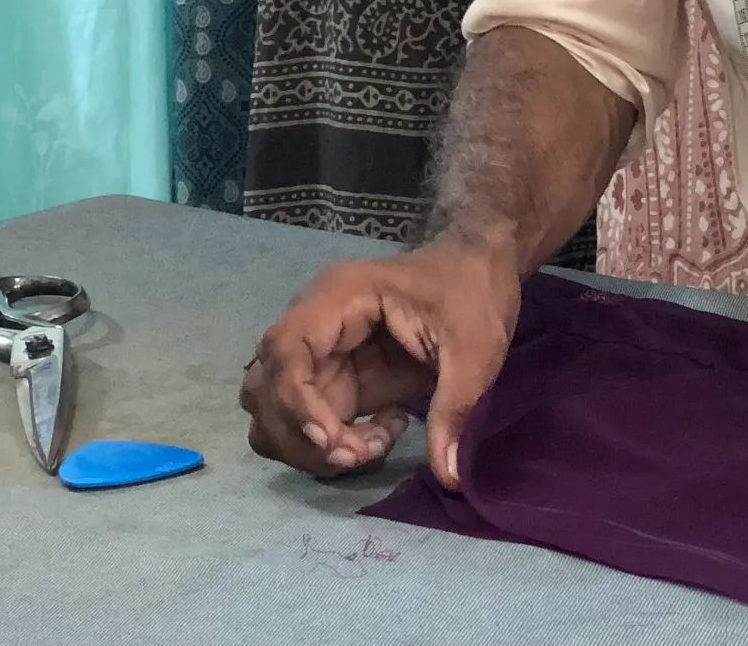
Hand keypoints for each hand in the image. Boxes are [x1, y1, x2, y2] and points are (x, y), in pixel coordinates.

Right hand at [240, 238, 522, 487]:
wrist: (481, 270)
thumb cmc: (475, 293)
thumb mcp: (477, 348)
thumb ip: (455, 408)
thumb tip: (450, 477)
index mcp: (340, 295)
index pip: (285, 350)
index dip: (295, 402)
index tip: (334, 440)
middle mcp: (313, 320)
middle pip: (266, 388)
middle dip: (304, 435)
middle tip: (360, 453)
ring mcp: (318, 352)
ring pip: (273, 412)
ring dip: (309, 445)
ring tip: (368, 445)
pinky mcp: (332, 378)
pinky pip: (303, 422)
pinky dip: (328, 444)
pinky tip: (380, 434)